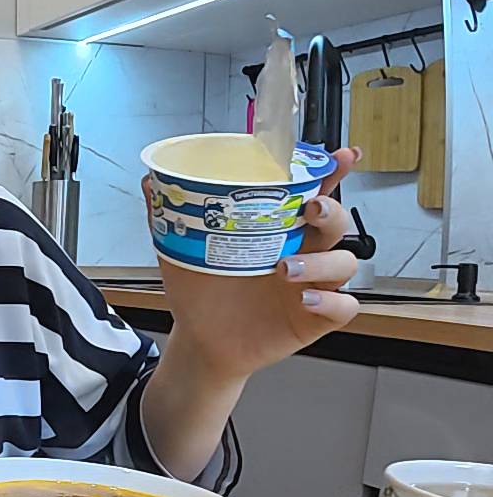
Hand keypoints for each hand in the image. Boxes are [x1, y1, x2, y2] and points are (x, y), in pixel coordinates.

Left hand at [147, 148, 360, 382]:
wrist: (200, 340)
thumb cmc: (200, 292)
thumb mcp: (181, 251)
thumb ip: (170, 216)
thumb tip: (150, 181)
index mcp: (277, 230)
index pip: (312, 194)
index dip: (331, 173)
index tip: (340, 156)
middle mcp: (302, 252)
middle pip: (336, 222)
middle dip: (332, 210)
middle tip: (311, 209)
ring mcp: (312, 284)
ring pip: (345, 262)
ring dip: (323, 261)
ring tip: (286, 268)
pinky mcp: (315, 317)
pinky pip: (344, 308)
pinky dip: (331, 303)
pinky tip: (305, 301)